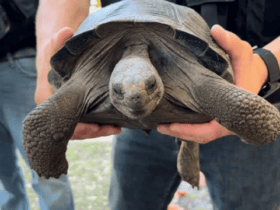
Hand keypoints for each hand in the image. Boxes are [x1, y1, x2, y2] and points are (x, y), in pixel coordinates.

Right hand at [35, 27, 120, 138]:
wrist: (52, 59)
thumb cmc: (53, 55)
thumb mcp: (54, 47)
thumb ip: (58, 42)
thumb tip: (66, 31)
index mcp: (46, 99)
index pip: (62, 121)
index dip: (79, 127)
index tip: (95, 127)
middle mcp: (52, 110)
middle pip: (73, 129)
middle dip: (93, 131)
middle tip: (112, 129)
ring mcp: (63, 113)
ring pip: (79, 130)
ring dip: (98, 131)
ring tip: (116, 128)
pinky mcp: (72, 112)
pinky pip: (84, 124)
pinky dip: (97, 126)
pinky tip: (112, 124)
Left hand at [157, 25, 267, 143]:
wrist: (254, 76)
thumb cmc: (248, 68)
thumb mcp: (243, 53)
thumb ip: (232, 43)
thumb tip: (216, 30)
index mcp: (233, 113)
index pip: (210, 129)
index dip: (190, 130)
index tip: (171, 126)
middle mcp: (227, 122)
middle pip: (201, 136)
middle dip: (180, 133)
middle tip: (160, 127)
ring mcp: (222, 123)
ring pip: (200, 134)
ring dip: (181, 132)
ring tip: (162, 126)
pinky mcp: (216, 119)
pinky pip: (201, 128)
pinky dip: (186, 127)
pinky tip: (172, 121)